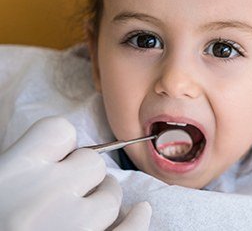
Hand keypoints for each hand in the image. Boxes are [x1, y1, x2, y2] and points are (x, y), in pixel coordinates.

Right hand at [0, 116, 150, 230]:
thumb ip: (21, 172)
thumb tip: (58, 159)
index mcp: (10, 176)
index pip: (58, 131)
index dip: (60, 145)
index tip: (57, 158)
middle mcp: (43, 196)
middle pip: (90, 162)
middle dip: (83, 175)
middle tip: (66, 194)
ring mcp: (72, 228)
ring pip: (110, 195)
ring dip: (103, 202)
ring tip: (79, 218)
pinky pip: (131, 229)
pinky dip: (137, 221)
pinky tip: (140, 213)